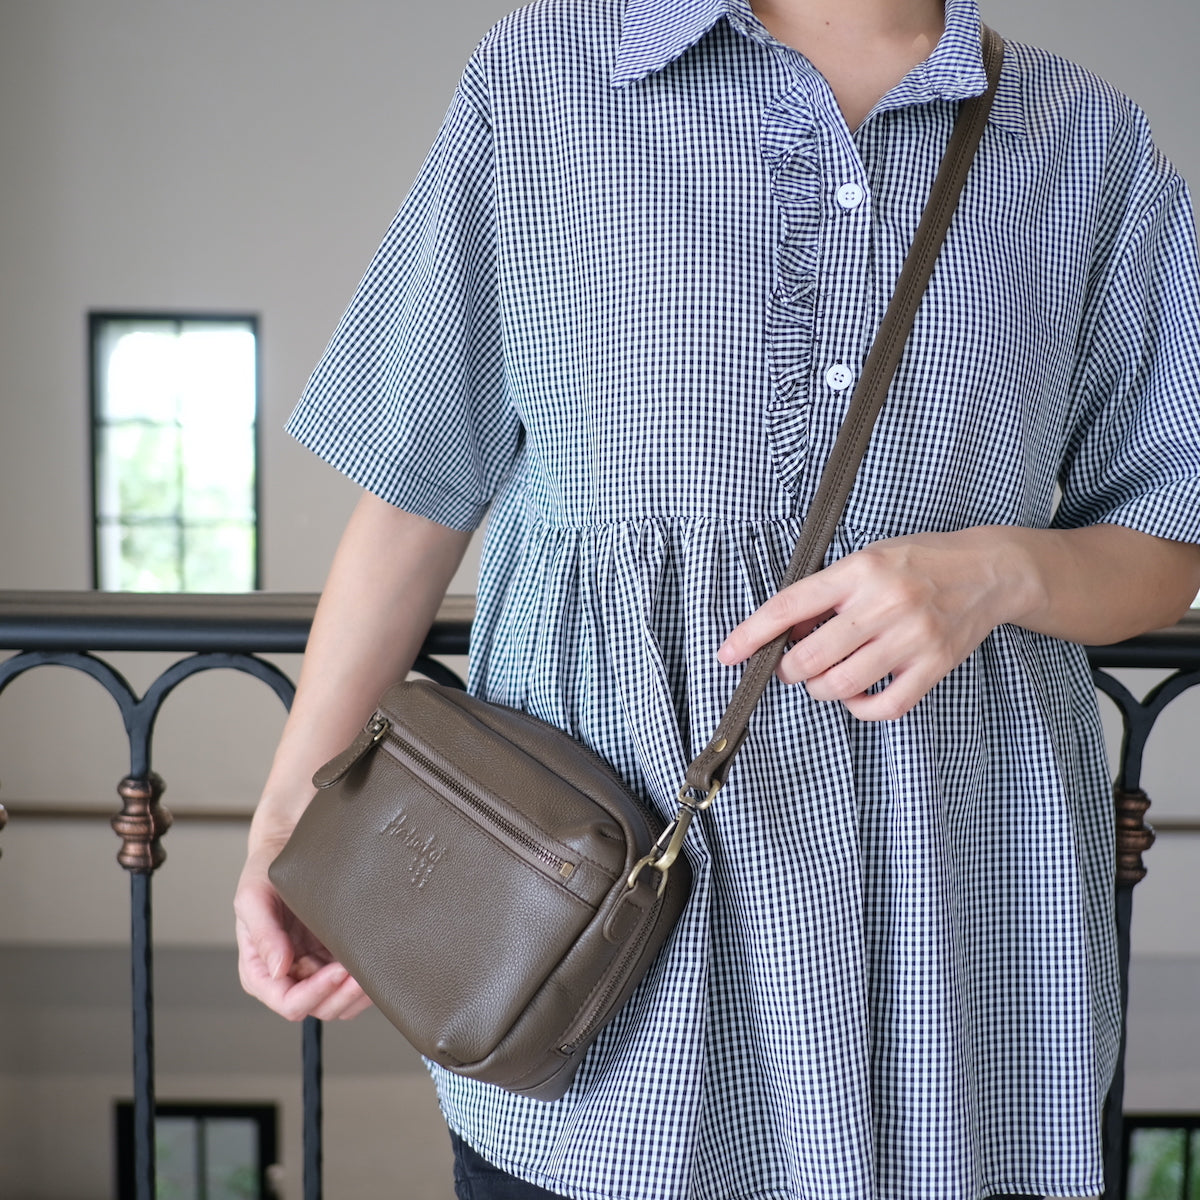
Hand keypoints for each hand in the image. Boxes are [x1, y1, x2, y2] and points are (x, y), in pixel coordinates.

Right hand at [235, 845, 372, 1021]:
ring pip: (338, 1002)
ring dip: (356, 994)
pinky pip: (351, 984)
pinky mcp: (334, 956)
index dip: (313, 994)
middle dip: (341, 995)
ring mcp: (313, 968)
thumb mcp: (253, 897)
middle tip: (363, 974)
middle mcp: (288, 974)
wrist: (289, 847)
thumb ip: (262, 934)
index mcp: (260, 969)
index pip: (287, 1001)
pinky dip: (365, 983)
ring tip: (373, 971)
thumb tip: (278, 969)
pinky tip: (376, 967)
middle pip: (317, 1007)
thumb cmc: (265, 871)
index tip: (337, 972)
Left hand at [717, 528, 1020, 720]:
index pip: (789, 606)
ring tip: (825, 678)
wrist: (990, 570)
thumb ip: (826, 593)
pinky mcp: (935, 666)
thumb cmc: (919, 562)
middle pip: (810, 657)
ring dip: (820, 689)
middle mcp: (884, 603)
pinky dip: (860, 709)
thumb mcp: (867, 559)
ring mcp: (912, 637)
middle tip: (792, 666)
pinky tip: (858, 695)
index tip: (728, 654)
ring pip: (841, 686)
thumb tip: (784, 632)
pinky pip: (884, 707)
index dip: (752, 634)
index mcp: (860, 570)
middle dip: (789, 669)